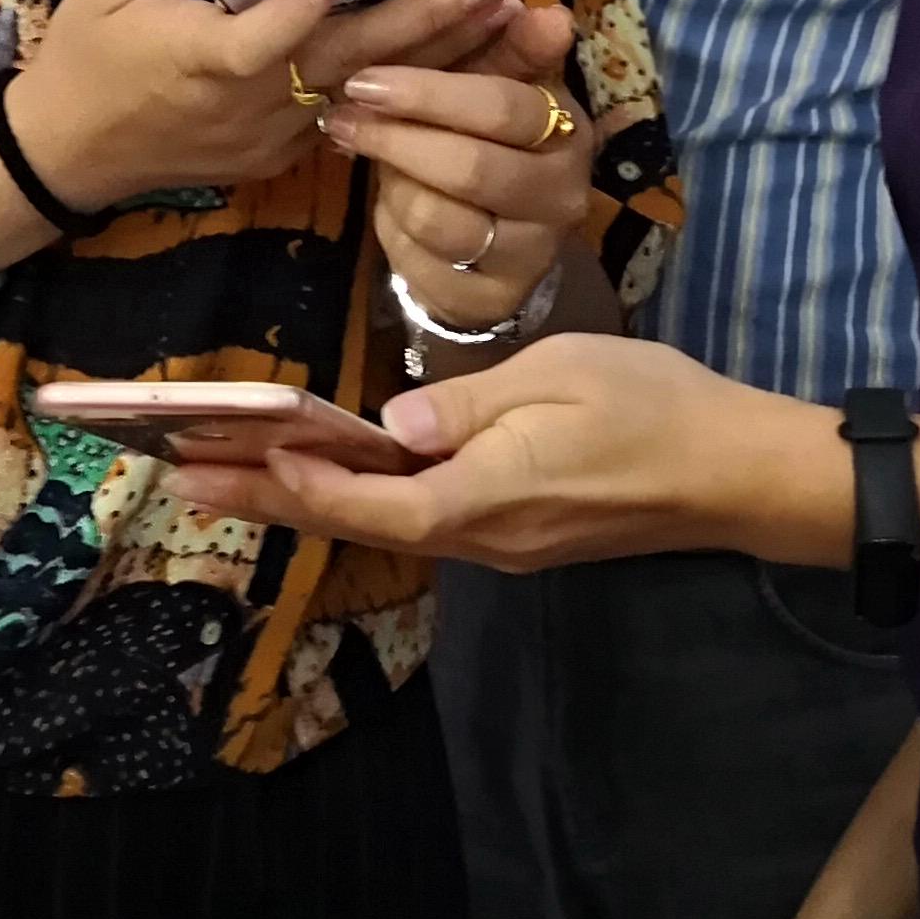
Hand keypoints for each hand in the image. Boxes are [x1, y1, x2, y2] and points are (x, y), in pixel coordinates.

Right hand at [18, 0, 518, 209]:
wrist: (69, 157)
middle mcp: (248, 103)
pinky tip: (460, 56)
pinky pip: (354, 118)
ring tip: (495, 14)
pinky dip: (407, 88)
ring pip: (366, 93)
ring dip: (434, 55)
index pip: (262, 37)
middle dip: (421, 25)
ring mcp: (271, 135)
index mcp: (200, 61)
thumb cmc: (85, 66)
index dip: (302, 4)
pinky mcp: (281, 152)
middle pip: (345, 63)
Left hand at [166, 329, 839, 570]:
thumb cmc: (653, 408)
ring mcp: (500, 542)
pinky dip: (360, 497)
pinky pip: (420, 518)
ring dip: (305, 498)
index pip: (370, 502)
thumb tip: (393, 426)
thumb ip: (468, 404)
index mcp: (486, 496)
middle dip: (267, 498)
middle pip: (357, 523)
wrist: (737, 472)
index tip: (232, 456)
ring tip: (230, 472)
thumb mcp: (558, 376)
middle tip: (182, 476)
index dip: (298, 483)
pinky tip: (331, 475)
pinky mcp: (519, 533)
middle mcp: (481, 536)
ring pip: (383, 522)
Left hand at [330, 0, 590, 325]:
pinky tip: (389, 205)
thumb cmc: (489, 139)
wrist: (499, 237)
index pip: (504, 107)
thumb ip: (510, 47)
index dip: (431, 92)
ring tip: (366, 154)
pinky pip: (421, 263)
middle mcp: (561, 195)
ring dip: (391, 183)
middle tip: (341, 115)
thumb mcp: (495, 86)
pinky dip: (394, 229)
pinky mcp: (491, 297)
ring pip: (439, 218)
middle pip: (470, 167)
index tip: (365, 78)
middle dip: (397, 138)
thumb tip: (548, 12)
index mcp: (566, 130)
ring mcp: (531, 253)